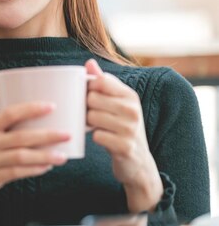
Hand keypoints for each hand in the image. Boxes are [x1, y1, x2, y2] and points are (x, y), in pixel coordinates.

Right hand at [0, 102, 69, 205]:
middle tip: (65, 134)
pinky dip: (33, 170)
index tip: (50, 106)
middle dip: (47, 135)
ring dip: (45, 156)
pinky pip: (17, 172)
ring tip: (61, 156)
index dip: (31, 109)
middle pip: (21, 136)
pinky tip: (45, 168)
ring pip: (22, 156)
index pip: (10, 113)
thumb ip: (3, 133)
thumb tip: (36, 126)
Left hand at [85, 59, 162, 211]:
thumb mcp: (117, 103)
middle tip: (93, 116)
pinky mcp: (125, 147)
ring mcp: (130, 129)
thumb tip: (89, 63)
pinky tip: (103, 140)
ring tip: (98, 127)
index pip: (100, 80)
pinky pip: (97, 136)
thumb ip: (103, 82)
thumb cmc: (121, 127)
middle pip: (92, 98)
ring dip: (89, 124)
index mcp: (130, 95)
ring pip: (92, 116)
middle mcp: (133, 110)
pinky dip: (96, 138)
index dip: (89, 88)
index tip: (90, 97)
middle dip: (87, 108)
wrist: (138, 162)